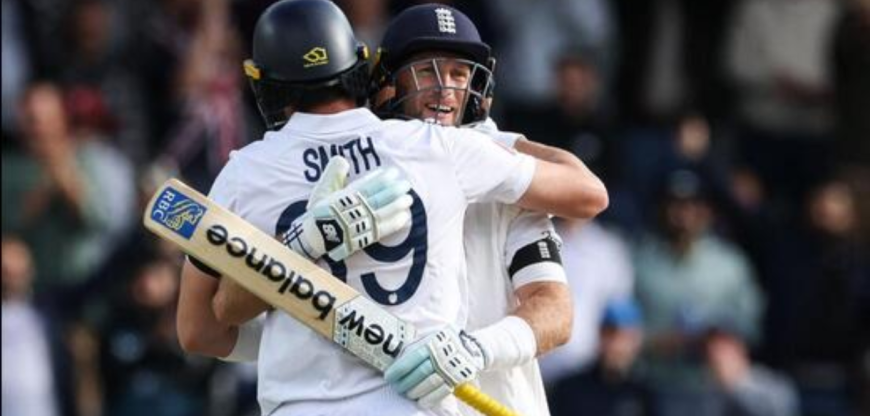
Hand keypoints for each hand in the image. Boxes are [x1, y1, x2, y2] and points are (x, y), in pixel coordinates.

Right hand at [281, 157, 412, 260]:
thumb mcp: (322, 190)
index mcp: (344, 197)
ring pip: (382, 212)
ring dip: (397, 205)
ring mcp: (359, 224)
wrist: (313, 238)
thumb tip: (342, 159)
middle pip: (377, 198)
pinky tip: (404, 217)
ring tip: (409, 199)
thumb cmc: (318, 213)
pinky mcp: (363, 238)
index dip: (380, 179)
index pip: (366, 185)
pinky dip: (394, 223)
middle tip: (406, 184)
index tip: (392, 172)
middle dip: (393, 190)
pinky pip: (381, 229)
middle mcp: (352, 209)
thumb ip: (333, 174)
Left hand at [385, 327, 487, 407]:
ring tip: (408, 394)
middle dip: (405, 383)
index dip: (398, 370)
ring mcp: (450, 367)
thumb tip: (394, 360)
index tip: (389, 377)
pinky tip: (420, 402)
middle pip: (420, 373)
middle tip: (397, 388)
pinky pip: (442, 392)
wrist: (469, 346)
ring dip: (415, 392)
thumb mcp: (429, 338)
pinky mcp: (458, 379)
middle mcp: (441, 355)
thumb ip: (414, 347)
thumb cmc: (442, 343)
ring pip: (430, 383)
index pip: (411, 358)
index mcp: (431, 343)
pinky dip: (430, 399)